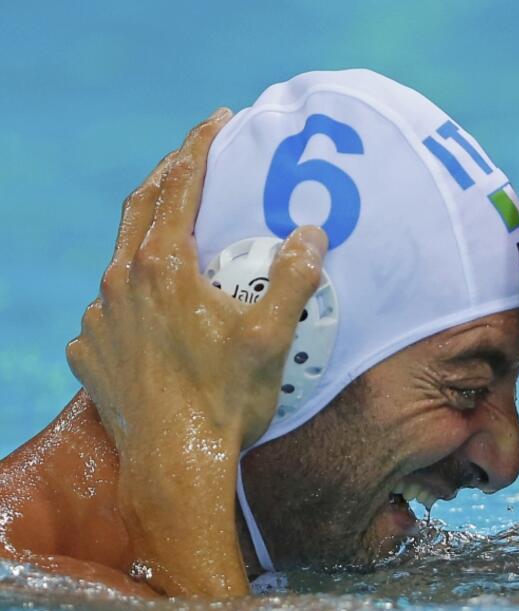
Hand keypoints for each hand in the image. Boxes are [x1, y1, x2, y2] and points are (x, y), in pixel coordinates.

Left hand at [66, 109, 328, 596]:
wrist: (175, 464)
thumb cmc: (227, 399)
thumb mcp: (272, 336)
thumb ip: (294, 278)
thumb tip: (311, 234)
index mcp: (163, 267)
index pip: (180, 185)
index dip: (200, 146)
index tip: (218, 120)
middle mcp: (120, 282)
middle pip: (141, 207)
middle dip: (169, 177)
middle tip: (194, 161)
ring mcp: (99, 319)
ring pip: (120, 260)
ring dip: (149, 241)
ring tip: (179, 248)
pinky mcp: (89, 352)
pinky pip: (109, 309)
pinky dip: (132, 298)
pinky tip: (155, 316)